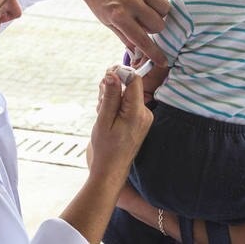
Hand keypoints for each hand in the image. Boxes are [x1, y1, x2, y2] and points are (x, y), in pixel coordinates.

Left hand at [80, 0, 169, 66]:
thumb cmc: (101, 3)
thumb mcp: (108, 23)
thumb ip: (126, 38)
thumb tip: (141, 55)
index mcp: (119, 16)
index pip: (142, 40)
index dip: (154, 54)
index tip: (163, 62)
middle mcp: (131, 1)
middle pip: (159, 24)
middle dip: (155, 29)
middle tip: (145, 23)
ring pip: (166, 8)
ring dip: (160, 13)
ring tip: (149, 11)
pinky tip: (152, 0)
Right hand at [88, 67, 152, 186]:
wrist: (111, 169)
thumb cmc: (106, 148)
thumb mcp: (103, 120)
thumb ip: (110, 96)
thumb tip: (112, 74)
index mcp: (137, 112)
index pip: (134, 80)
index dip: (120, 74)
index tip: (106, 77)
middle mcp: (144, 113)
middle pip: (129, 86)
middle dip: (112, 88)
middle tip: (100, 102)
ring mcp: (144, 116)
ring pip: (127, 94)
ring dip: (112, 98)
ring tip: (103, 113)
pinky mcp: (140, 119)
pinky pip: (128, 103)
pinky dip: (116, 105)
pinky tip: (108, 117)